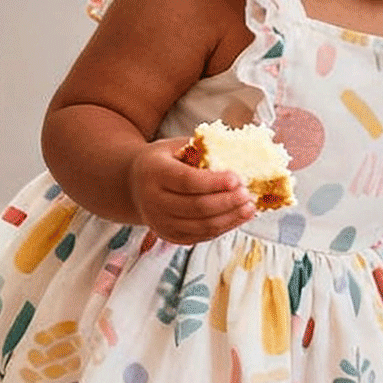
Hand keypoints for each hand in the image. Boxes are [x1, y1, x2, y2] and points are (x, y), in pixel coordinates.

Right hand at [128, 139, 254, 243]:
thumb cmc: (162, 161)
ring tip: (250, 208)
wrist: (133, 184)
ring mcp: (160, 222)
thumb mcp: (174, 146)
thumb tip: (238, 151)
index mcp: (154, 173)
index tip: (237, 178)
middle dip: (228, 202)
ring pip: (202, 226)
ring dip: (230, 218)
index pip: (187, 181)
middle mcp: (153, 200)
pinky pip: (201, 236)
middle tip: (248, 194)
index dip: (215, 182)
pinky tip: (238, 217)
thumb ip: (201, 149)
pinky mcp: (169, 236)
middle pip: (197, 207)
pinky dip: (223, 228)